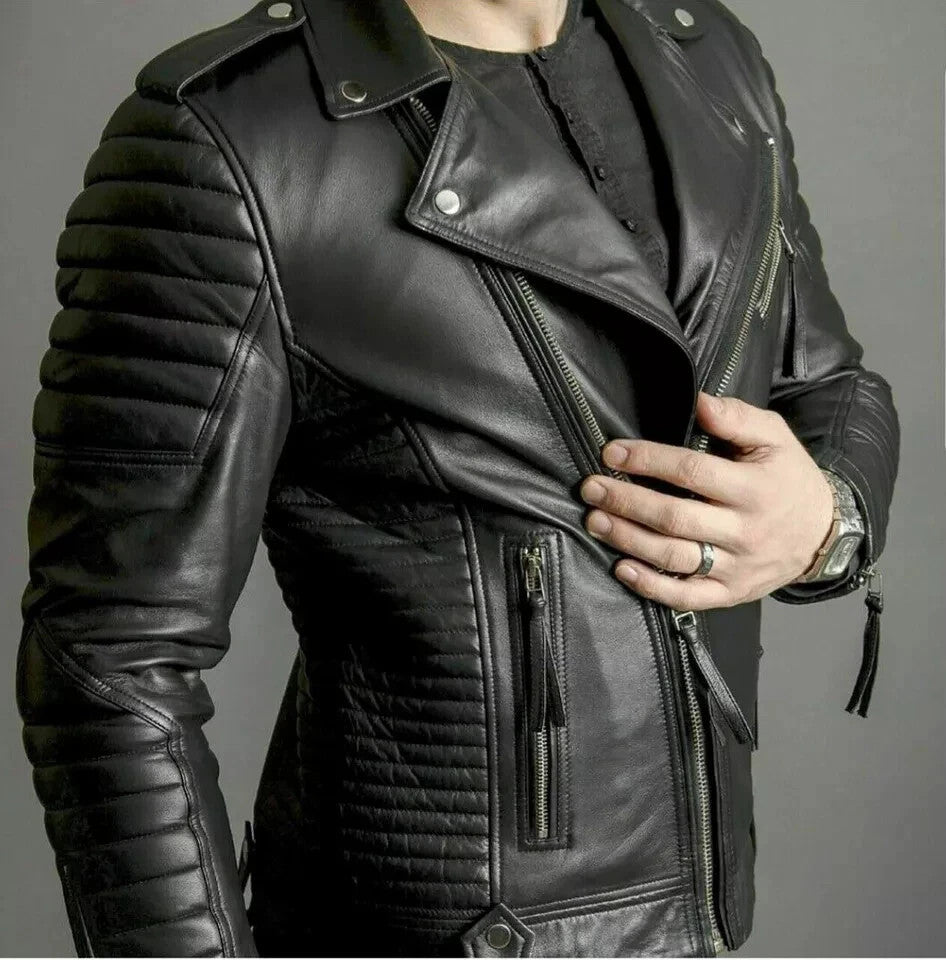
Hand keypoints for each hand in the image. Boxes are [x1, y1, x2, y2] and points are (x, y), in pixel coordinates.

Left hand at [579, 391, 835, 610]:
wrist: (824, 535)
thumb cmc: (789, 479)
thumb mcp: (775, 438)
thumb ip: (736, 418)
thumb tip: (699, 402)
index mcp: (753, 488)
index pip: (691, 472)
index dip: (648, 461)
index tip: (613, 453)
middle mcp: (744, 530)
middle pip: (673, 517)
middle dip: (626, 502)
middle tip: (592, 489)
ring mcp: (736, 566)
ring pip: (673, 556)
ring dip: (627, 539)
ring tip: (595, 521)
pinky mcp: (730, 593)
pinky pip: (686, 595)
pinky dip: (650, 586)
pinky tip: (622, 569)